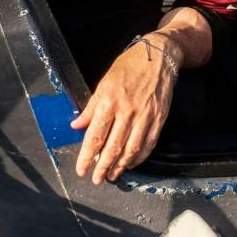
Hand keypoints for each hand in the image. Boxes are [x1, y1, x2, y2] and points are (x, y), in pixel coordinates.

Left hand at [71, 34, 179, 183]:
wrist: (158, 57)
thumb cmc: (128, 67)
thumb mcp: (104, 83)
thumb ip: (91, 107)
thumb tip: (76, 125)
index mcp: (109, 101)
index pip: (96, 135)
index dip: (87, 155)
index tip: (81, 169)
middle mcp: (127, 111)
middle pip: (113, 147)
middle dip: (103, 167)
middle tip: (96, 179)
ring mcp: (145, 116)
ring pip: (131, 149)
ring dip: (120, 166)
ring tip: (112, 175)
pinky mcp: (159, 119)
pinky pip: (149, 144)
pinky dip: (140, 157)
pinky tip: (131, 163)